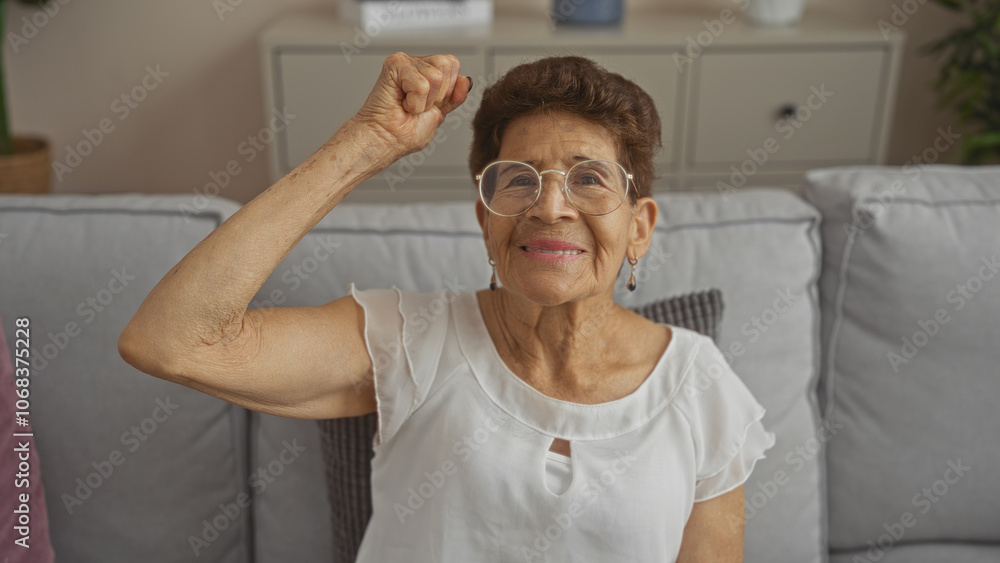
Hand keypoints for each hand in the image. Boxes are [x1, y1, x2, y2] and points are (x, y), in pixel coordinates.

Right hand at [353, 52, 472, 161]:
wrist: (385, 140)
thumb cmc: (404, 132)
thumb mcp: (440, 113)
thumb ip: (455, 96)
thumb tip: (467, 80)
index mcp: (427, 71)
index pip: (454, 66)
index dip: (447, 91)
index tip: (428, 106)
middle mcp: (417, 63)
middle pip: (448, 65)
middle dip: (438, 95)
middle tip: (417, 105)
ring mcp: (405, 62)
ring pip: (436, 76)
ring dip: (424, 101)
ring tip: (408, 105)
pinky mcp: (395, 64)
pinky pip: (422, 84)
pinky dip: (415, 101)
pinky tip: (401, 103)